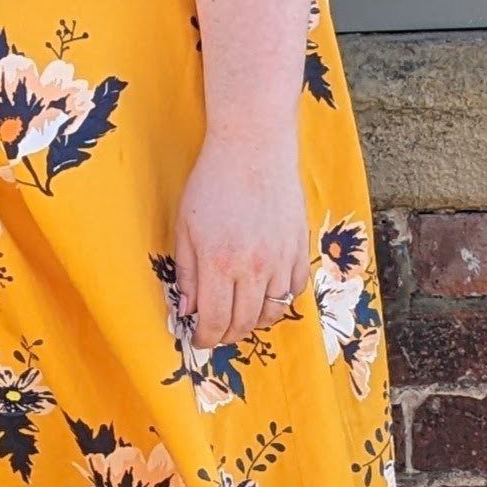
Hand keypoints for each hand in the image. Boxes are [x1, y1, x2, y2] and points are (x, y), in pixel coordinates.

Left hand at [170, 129, 307, 354]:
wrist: (254, 147)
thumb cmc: (213, 183)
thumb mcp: (185, 228)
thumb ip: (187, 273)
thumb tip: (186, 311)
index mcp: (218, 263)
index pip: (214, 320)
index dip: (205, 338)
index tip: (199, 340)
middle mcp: (253, 266)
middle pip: (244, 323)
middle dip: (227, 335)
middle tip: (217, 332)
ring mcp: (281, 258)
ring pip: (272, 311)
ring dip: (254, 322)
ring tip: (240, 316)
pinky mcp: (300, 247)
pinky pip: (295, 290)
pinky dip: (280, 300)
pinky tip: (265, 294)